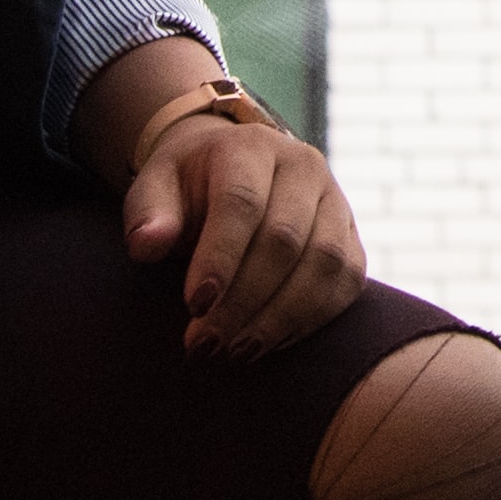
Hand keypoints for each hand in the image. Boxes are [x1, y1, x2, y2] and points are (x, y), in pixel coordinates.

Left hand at [129, 108, 368, 356]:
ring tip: (236, 351)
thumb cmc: (188, 190)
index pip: (242, 202)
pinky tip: (270, 343)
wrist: (235, 174)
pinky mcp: (353, 236)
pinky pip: (347, 282)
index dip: (220, 257)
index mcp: (250, 148)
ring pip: (325, 263)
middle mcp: (303, 167)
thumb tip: (147, 245)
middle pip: (284, 239)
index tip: (194, 306)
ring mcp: (336, 200)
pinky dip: (311, 320)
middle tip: (205, 344)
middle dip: (243, 301)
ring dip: (279, 318)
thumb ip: (148, 215)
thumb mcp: (155, 190)